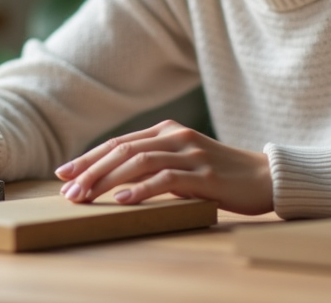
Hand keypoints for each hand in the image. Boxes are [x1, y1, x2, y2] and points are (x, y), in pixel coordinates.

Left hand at [54, 120, 272, 214]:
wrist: (266, 178)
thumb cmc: (221, 175)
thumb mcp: (184, 164)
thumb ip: (155, 165)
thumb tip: (114, 182)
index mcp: (168, 131)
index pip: (119, 142)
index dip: (89, 157)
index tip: (64, 174)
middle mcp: (176, 137)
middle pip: (122, 150)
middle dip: (90, 170)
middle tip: (67, 191)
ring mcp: (191, 154)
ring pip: (138, 162)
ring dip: (107, 180)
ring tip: (85, 197)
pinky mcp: (205, 175)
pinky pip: (166, 179)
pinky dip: (140, 190)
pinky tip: (121, 200)